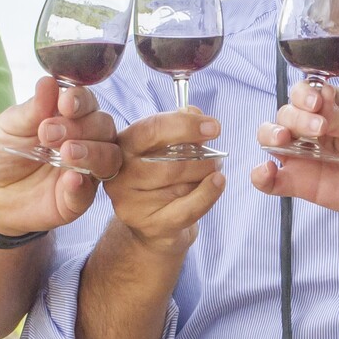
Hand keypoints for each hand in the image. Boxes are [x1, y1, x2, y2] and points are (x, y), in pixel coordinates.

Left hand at [0, 78, 121, 235]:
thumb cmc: (1, 152)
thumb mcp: (9, 126)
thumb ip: (33, 109)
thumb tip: (48, 81)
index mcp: (69, 117)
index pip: (88, 102)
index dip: (81, 101)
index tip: (65, 104)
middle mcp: (84, 141)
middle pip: (104, 127)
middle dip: (81, 127)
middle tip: (49, 134)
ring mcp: (84, 171)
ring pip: (109, 158)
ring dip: (92, 152)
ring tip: (67, 153)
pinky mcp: (76, 200)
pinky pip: (89, 192)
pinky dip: (82, 185)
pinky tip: (70, 179)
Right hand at [105, 111, 226, 255]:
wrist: (152, 224)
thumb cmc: (159, 178)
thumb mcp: (165, 147)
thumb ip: (178, 125)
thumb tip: (194, 113)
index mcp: (121, 145)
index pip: (152, 130)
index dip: (185, 126)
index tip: (213, 127)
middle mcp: (119, 173)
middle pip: (170, 161)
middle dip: (202, 158)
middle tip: (217, 158)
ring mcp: (130, 201)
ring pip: (180, 184)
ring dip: (205, 176)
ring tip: (213, 173)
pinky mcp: (149, 224)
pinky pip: (187, 208)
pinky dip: (208, 194)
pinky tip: (219, 183)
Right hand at [252, 82, 338, 219]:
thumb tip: (320, 100)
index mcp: (330, 106)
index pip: (305, 92)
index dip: (305, 94)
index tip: (318, 102)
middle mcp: (310, 126)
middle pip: (286, 113)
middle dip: (297, 117)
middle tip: (320, 127)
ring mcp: (302, 154)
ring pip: (270, 137)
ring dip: (271, 134)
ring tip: (284, 138)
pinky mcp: (298, 182)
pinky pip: (270, 180)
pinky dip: (261, 175)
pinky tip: (266, 171)